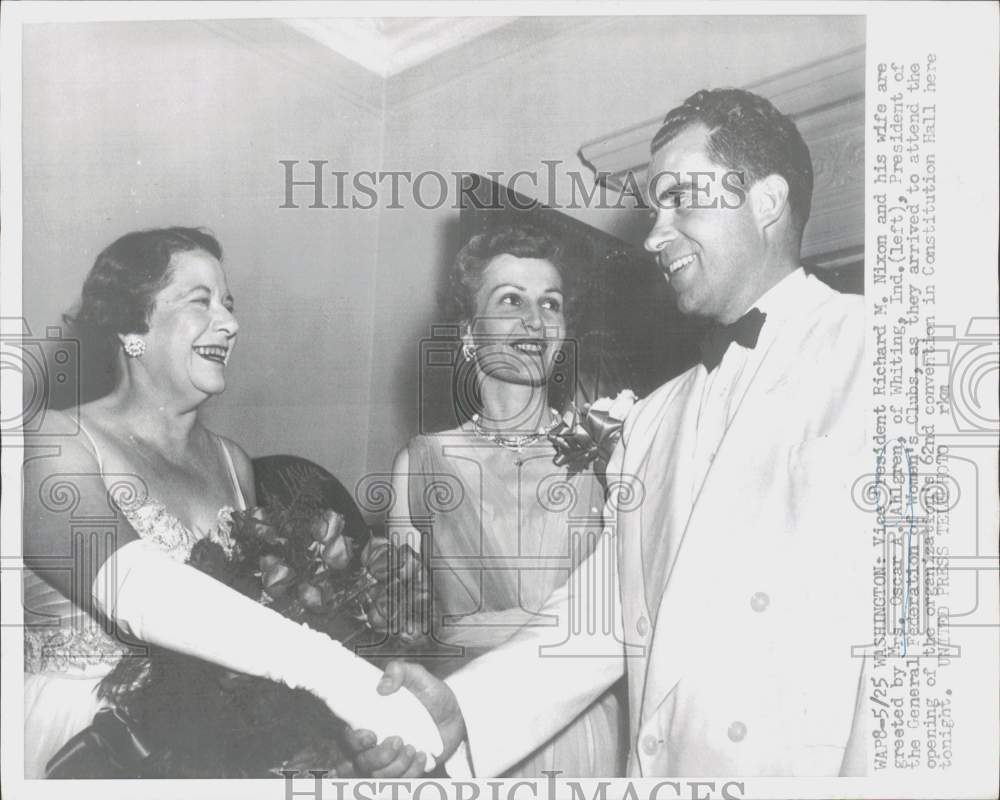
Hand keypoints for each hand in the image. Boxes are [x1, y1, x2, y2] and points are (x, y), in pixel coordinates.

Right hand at [345, 660, 465, 776]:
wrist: (456, 714)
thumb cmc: (431, 694)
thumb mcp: (417, 675)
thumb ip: (399, 670)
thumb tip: (382, 686)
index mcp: (371, 720)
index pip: (349, 738)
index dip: (355, 741)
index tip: (371, 735)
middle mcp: (376, 743)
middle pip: (361, 762)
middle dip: (378, 756)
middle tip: (399, 740)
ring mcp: (391, 760)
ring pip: (380, 776)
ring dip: (397, 765)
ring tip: (414, 747)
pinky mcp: (407, 771)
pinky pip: (402, 781)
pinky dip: (412, 770)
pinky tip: (423, 755)